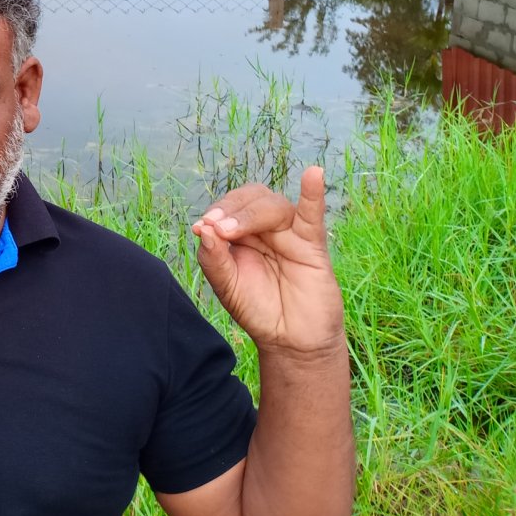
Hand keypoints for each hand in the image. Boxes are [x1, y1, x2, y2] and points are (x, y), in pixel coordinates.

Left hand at [191, 166, 343, 358]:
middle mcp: (265, 229)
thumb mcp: (226, 287)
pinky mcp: (312, 244)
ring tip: (233, 231)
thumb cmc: (257, 310)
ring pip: (273, 205)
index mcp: (241, 234)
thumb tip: (203, 228)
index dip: (217, 211)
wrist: (290, 341)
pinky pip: (313, 213)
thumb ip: (213, 259)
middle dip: (231, 209)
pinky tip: (313, 174)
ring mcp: (289, 234)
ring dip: (251, 212)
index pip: (229, 206)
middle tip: (218, 228)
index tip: (202, 227)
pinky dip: (313, 193)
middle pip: (250, 198)